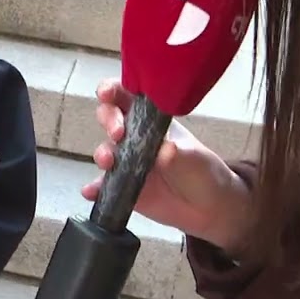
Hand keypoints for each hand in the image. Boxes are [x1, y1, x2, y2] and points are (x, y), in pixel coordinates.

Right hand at [82, 79, 252, 253]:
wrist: (208, 208)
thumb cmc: (202, 171)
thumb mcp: (194, 158)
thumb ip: (177, 153)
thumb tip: (165, 151)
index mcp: (152, 120)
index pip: (127, 97)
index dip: (113, 90)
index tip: (106, 93)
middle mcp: (134, 137)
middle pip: (109, 118)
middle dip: (108, 120)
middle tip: (118, 133)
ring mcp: (126, 161)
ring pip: (104, 151)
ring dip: (102, 154)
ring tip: (108, 162)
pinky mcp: (121, 186)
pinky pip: (102, 186)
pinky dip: (94, 188)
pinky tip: (91, 191)